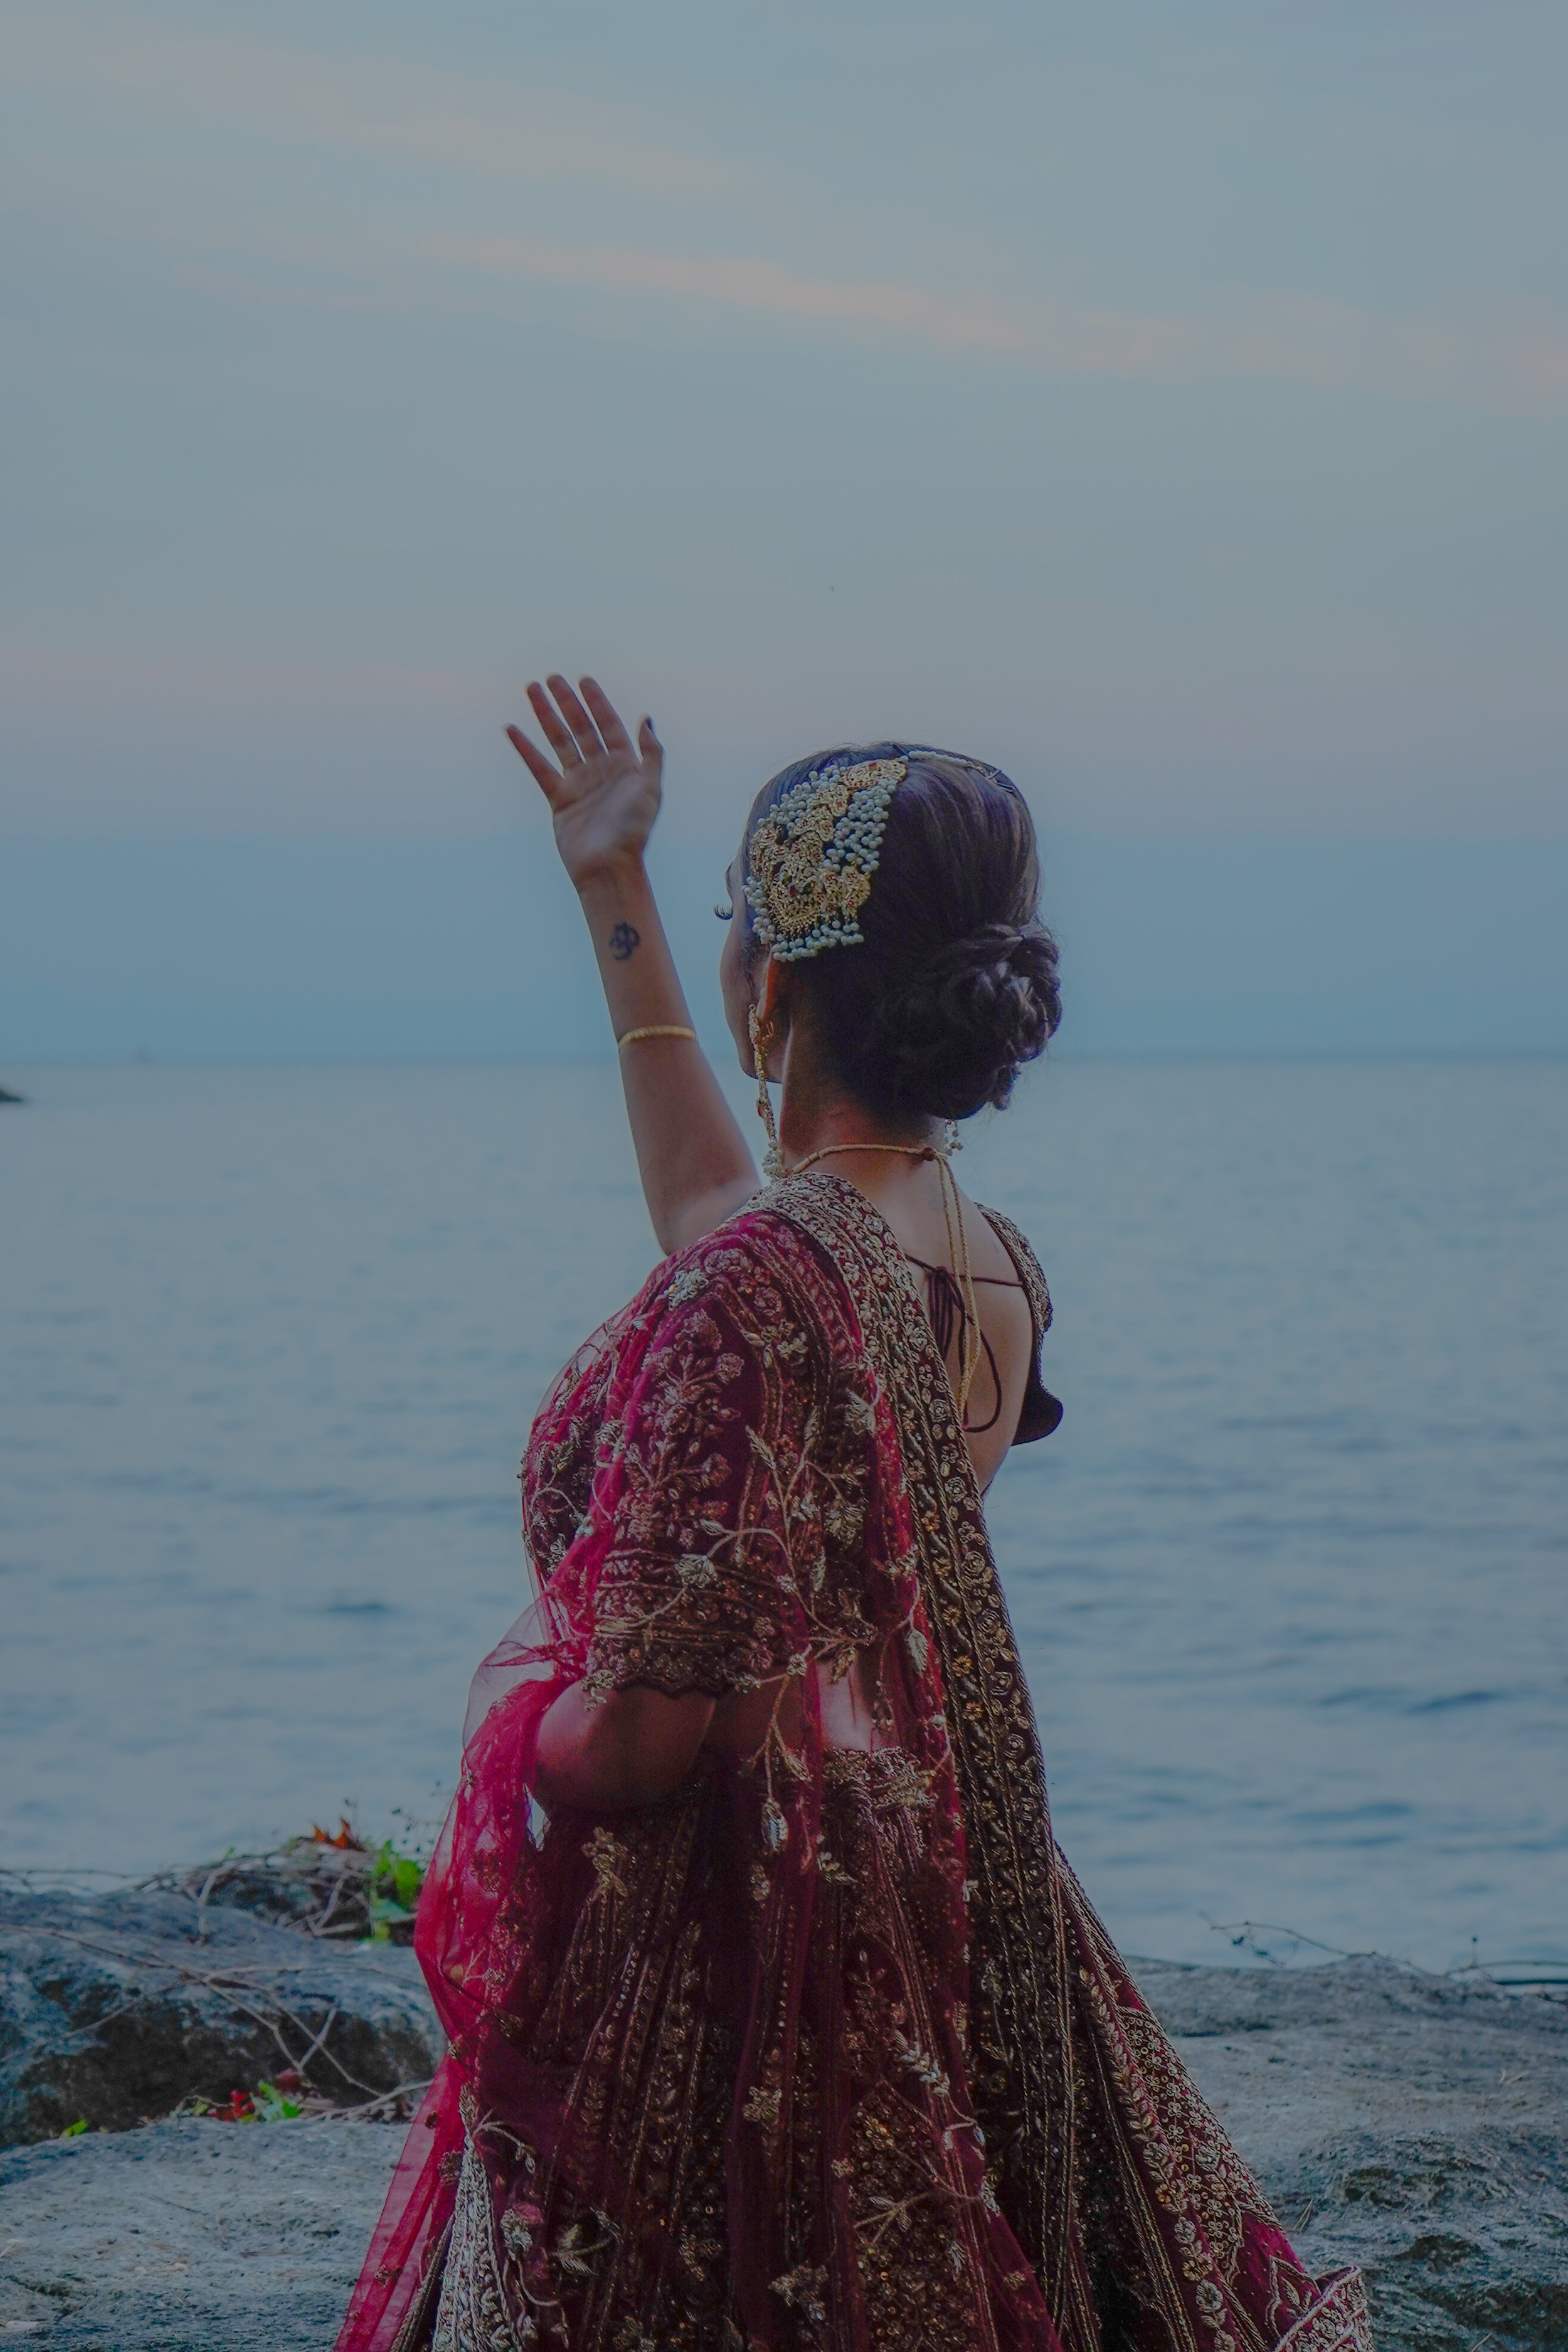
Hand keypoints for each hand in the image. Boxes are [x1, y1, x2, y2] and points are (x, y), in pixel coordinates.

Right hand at [507, 674, 661, 889]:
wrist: (609, 867)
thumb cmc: (634, 832)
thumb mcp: (651, 790)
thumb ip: (651, 754)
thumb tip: (645, 719)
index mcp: (625, 766)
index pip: (608, 724)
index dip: (597, 702)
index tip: (584, 680)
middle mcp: (601, 771)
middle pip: (581, 727)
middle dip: (567, 702)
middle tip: (552, 678)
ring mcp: (579, 784)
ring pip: (559, 741)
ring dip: (545, 715)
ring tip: (532, 689)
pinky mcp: (559, 799)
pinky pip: (539, 768)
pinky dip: (525, 749)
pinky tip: (512, 729)